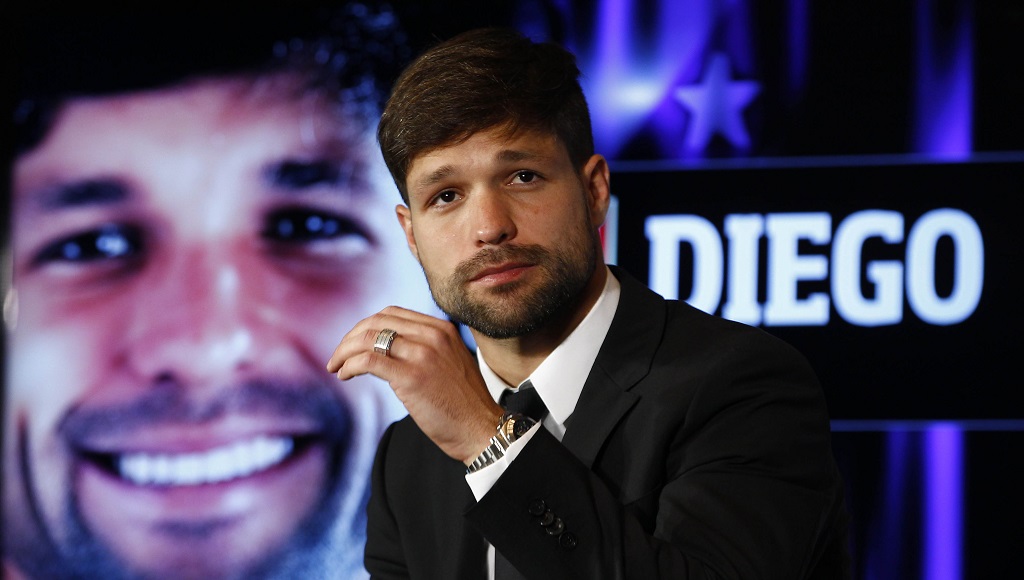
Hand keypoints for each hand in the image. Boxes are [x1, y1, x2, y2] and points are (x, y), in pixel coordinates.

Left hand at [326, 306, 503, 463]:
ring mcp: (422, 354)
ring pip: (368, 338)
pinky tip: (345, 375)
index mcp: (441, 329)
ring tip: (336, 367)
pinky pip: (369, 361)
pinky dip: (350, 365)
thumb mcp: (450, 362)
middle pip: (377, 321)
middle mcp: (432, 336)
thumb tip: (391, 349)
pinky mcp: (411, 377)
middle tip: (338, 356)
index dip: (367, 326)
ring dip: (344, 351)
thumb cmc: (464, 405)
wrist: (481, 429)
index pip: (393, 314)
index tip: (354, 343)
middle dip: (350, 337)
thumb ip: (427, 349)